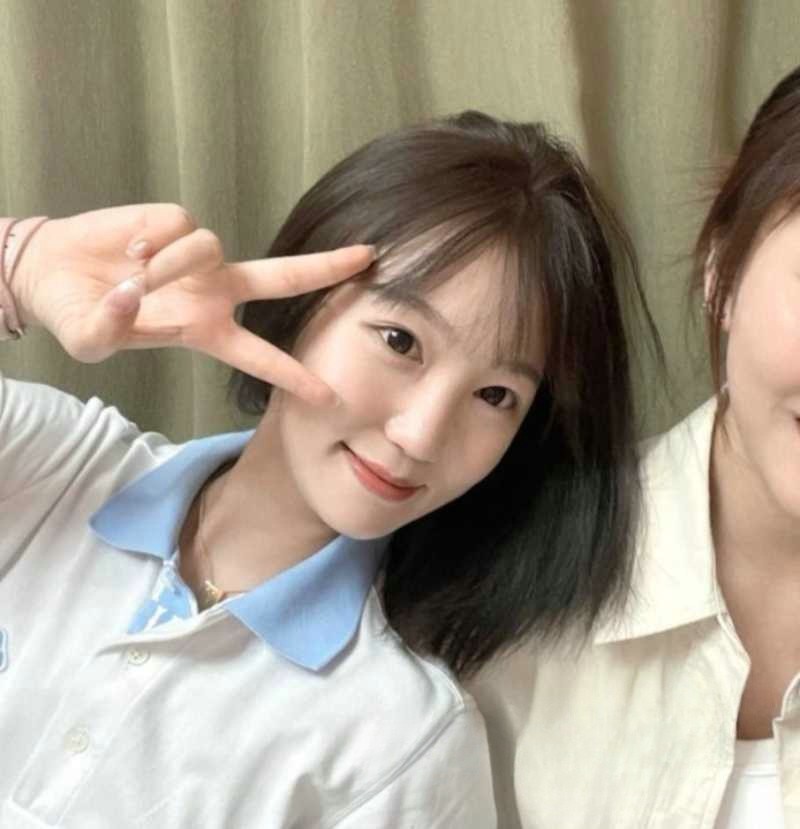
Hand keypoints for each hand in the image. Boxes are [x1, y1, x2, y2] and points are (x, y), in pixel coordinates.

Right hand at [14, 204, 373, 404]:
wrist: (52, 273)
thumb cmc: (79, 315)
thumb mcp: (91, 340)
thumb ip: (111, 329)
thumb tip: (135, 293)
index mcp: (206, 331)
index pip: (261, 356)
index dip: (294, 377)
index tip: (330, 396)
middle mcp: (215, 292)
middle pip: (284, 278)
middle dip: (326, 268)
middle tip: (368, 258)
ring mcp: (199, 256)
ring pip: (208, 247)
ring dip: (168, 264)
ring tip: (133, 274)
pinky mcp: (176, 220)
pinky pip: (176, 227)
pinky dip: (148, 242)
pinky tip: (127, 250)